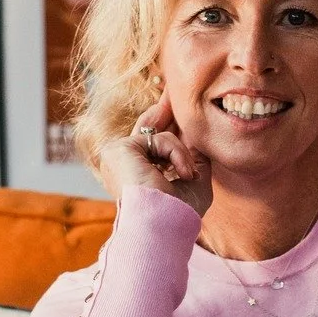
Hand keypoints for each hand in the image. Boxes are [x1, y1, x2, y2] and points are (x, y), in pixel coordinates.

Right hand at [95, 95, 211, 218]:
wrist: (163, 228)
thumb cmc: (179, 215)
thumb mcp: (195, 183)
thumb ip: (195, 158)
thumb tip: (199, 136)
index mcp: (138, 174)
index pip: (153, 142)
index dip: (166, 123)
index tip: (174, 104)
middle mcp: (124, 164)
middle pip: (150, 128)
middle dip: (167, 109)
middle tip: (173, 88)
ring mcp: (119, 155)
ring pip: (161, 135)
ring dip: (181, 154)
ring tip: (187, 175)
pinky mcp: (121, 148)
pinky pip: (160, 138)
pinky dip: (176, 154)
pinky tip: (182, 173)